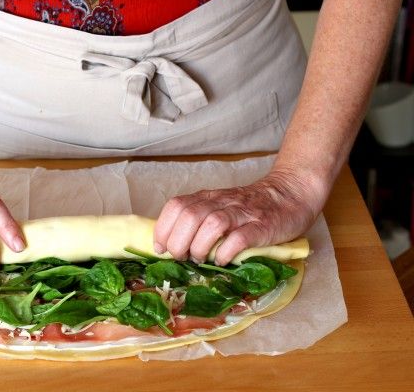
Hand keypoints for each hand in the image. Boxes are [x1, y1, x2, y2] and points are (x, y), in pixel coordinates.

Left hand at [153, 169, 323, 264]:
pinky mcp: (262, 226)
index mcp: (208, 198)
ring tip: (201, 259)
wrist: (291, 194)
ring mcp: (242, 214)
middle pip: (189, 216)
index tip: (161, 248)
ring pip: (212, 224)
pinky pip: (240, 238)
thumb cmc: (251, 207)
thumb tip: (171, 244)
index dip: (163, 228)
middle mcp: (222, 203)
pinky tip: (223, 259)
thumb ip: (199, 219)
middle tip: (182, 257)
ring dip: (200, 246)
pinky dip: (226, 251)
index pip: (176, 206)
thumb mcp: (220, 207)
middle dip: (178, 242)